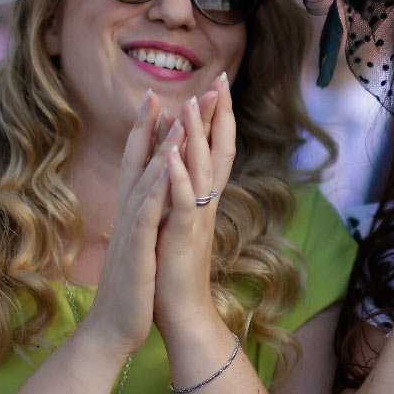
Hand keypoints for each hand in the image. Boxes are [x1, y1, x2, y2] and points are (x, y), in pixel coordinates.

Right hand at [85, 91, 176, 357]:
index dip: (146, 133)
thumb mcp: (138, 246)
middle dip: (147, 128)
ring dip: (157, 149)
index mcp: (132, 214)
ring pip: (144, 181)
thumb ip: (140, 220)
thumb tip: (146, 200)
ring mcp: (130, 231)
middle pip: (136, 163)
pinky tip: (163, 169)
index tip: (156, 101)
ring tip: (172, 119)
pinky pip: (146, 215)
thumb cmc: (130, 290)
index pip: (138, 165)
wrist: (112, 331)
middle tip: (157, 92)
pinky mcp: (136, 250)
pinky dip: (154, 189)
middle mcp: (127, 215)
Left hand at [153, 73, 234, 335]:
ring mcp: (197, 219)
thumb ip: (183, 198)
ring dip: (196, 135)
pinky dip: (178, 177)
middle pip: (219, 150)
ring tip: (192, 102)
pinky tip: (172, 156)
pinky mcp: (184, 238)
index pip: (214, 150)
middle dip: (218, 114)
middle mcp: (205, 204)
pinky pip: (183, 202)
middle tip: (221, 78)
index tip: (217, 86)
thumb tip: (180, 171)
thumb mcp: (178, 227)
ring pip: (201, 169)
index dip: (216, 118)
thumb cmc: (176, 273)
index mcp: (201, 200)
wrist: (181, 315)